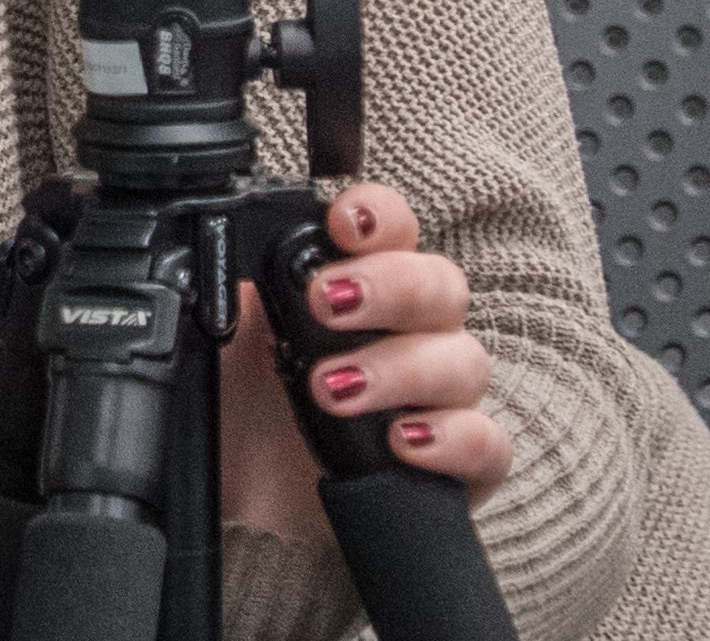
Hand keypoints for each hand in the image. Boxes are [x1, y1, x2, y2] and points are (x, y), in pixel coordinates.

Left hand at [217, 183, 513, 547]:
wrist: (243, 493)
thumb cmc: (243, 404)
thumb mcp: (225, 338)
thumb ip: (239, 288)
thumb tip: (222, 248)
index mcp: (362, 286)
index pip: (395, 230)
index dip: (379, 216)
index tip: (341, 223)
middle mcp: (412, 333)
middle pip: (441, 285)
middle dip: (389, 286)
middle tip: (325, 304)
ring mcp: (439, 400)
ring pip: (464, 361)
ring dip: (399, 369)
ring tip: (332, 388)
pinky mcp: (455, 467)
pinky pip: (487, 445)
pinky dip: (452, 438)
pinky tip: (403, 440)